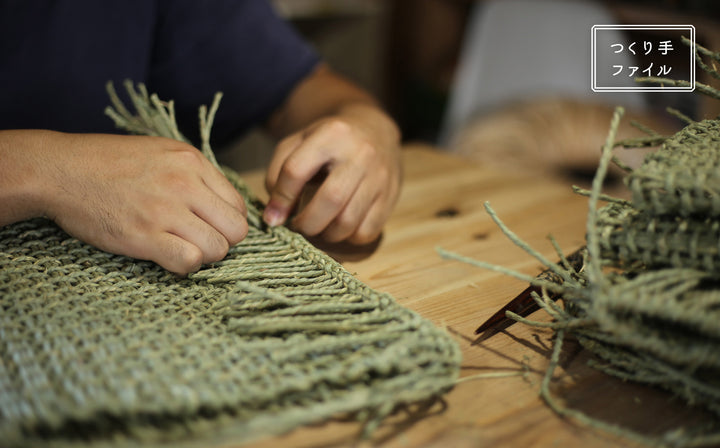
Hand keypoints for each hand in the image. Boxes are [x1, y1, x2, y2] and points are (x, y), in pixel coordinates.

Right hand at [0, 131, 247, 273]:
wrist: (60, 170)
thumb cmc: (108, 163)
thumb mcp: (161, 153)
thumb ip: (195, 174)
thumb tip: (221, 204)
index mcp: (192, 161)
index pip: (238, 205)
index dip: (227, 222)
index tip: (208, 226)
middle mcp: (185, 183)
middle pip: (236, 230)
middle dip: (223, 241)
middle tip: (198, 241)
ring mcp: (165, 210)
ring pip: (218, 249)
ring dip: (203, 256)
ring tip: (180, 248)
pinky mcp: (144, 236)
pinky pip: (189, 261)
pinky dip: (184, 266)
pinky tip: (167, 257)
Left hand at [263, 104, 401, 243]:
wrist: (375, 130)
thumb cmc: (328, 142)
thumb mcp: (298, 143)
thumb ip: (278, 174)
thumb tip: (275, 216)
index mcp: (330, 134)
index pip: (296, 171)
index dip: (280, 199)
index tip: (273, 217)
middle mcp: (360, 154)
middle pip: (330, 200)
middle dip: (307, 223)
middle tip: (299, 226)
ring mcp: (379, 176)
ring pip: (349, 221)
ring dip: (327, 234)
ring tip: (319, 227)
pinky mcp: (390, 196)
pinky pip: (367, 231)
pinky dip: (349, 237)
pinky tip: (341, 226)